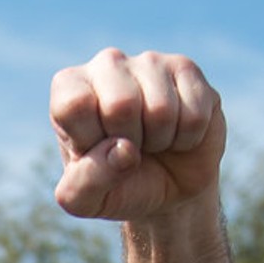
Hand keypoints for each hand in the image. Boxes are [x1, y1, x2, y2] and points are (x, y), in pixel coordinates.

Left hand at [49, 48, 224, 220]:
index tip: (96, 151)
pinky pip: (194, 114)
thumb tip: (122, 150)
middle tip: (129, 148)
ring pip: (161, 109)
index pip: (73, 105)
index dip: (91, 140)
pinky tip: (176, 132)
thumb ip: (83, 185)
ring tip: (151, 140)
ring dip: (160, 140)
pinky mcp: (187, 70)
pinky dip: (187, 138)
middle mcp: (106, 64)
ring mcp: (149, 62)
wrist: (165, 188)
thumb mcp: (86, 201)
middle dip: (130, 142)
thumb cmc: (116, 187)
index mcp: (69, 88)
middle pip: (120, 104)